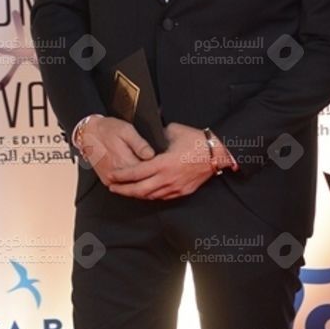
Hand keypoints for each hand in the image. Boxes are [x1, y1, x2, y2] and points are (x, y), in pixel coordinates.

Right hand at [79, 116, 154, 186]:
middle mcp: (118, 173)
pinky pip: (123, 187)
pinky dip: (131, 183)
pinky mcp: (107, 181)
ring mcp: (111, 179)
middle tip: (159, 170)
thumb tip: (152, 155)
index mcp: (125, 161)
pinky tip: (138, 177)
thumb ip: (140, 144)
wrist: (88, 134)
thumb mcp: (127, 130)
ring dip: (142, 181)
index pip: (148, 172)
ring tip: (150, 174)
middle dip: (151, 176)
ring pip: (132, 186)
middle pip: (141, 181)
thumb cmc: (107, 130)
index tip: (164, 164)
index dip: (157, 169)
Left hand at [107, 123, 234, 199]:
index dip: (121, 176)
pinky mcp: (182, 191)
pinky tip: (145, 192)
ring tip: (126, 191)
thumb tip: (149, 134)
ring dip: (136, 194)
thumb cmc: (197, 141)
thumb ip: (157, 134)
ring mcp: (175, 187)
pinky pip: (162, 197)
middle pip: (139, 190)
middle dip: (123, 190)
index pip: (136, 173)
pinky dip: (151, 196)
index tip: (112, 175)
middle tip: (112, 187)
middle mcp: (167, 178)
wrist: (218, 154)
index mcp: (163, 164)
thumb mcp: (174, 131)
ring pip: (150, 196)